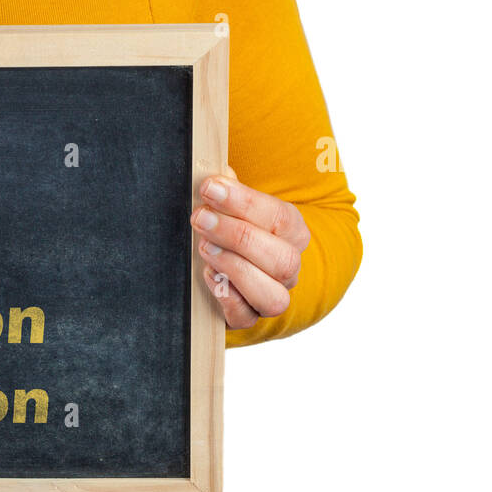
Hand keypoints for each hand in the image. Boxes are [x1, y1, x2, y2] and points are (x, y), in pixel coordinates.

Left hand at [191, 167, 309, 329]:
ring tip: (204, 249)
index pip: (279, 217)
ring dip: (236, 269)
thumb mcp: (231, 206)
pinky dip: (227, 297)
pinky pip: (245, 317)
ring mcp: (272, 295)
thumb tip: (217, 174)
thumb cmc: (230, 229)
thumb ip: (227, 191)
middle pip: (281, 258)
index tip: (211, 187)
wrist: (227, 268)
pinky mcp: (247, 317)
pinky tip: (208, 275)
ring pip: (273, 295)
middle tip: (200, 219)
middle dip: (237, 236)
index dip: (244, 202)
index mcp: (291, 232)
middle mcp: (288, 267)